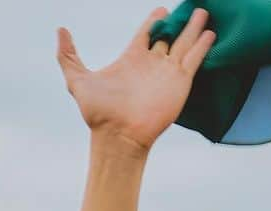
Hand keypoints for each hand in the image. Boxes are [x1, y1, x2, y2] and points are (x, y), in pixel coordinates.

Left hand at [58, 8, 215, 151]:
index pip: (146, 33)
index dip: (154, 21)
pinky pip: (194, 59)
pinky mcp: (180, 82)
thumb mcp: (78, 81)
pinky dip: (203, 45)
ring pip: (184, 43)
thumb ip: (68, 56)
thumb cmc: (98, 114)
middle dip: (179, 23)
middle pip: (168, 37)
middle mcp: (151, 64)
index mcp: (131, 59)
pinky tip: (210, 33)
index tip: (161, 11)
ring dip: (194, 28)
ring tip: (203, 12)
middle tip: (189, 8)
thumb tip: (60, 31)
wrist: (118, 137)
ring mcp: (167, 72)